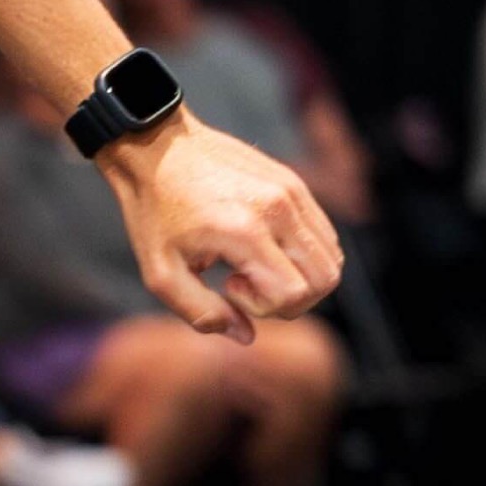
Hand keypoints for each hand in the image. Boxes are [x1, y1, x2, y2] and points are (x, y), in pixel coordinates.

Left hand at [99, 118, 343, 343]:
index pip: (295, 294)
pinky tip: (262, 246)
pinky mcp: (294, 182)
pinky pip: (323, 235)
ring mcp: (292, 191)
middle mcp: (279, 209)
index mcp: (245, 231)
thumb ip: (200, 313)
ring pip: (332, 258)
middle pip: (325, 280)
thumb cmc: (153, 212)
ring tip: (254, 264)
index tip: (228, 286)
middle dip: (291, 300)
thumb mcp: (160, 273)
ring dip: (300, 277)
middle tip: (246, 283)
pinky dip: (303, 255)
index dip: (265, 307)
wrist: (155, 149)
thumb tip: (246, 336)